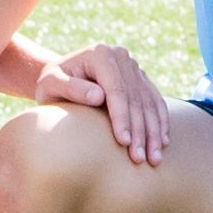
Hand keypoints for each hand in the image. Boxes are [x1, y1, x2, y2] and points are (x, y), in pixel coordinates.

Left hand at [38, 42, 170, 164]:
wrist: (60, 77)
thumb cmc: (51, 84)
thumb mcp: (51, 84)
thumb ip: (70, 88)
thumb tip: (98, 96)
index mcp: (100, 54)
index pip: (117, 90)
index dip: (122, 118)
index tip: (123, 142)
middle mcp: (121, 56)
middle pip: (136, 98)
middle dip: (140, 131)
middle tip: (139, 158)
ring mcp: (133, 66)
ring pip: (149, 102)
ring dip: (153, 132)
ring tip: (154, 158)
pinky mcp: (140, 77)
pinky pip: (155, 101)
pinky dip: (160, 122)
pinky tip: (162, 142)